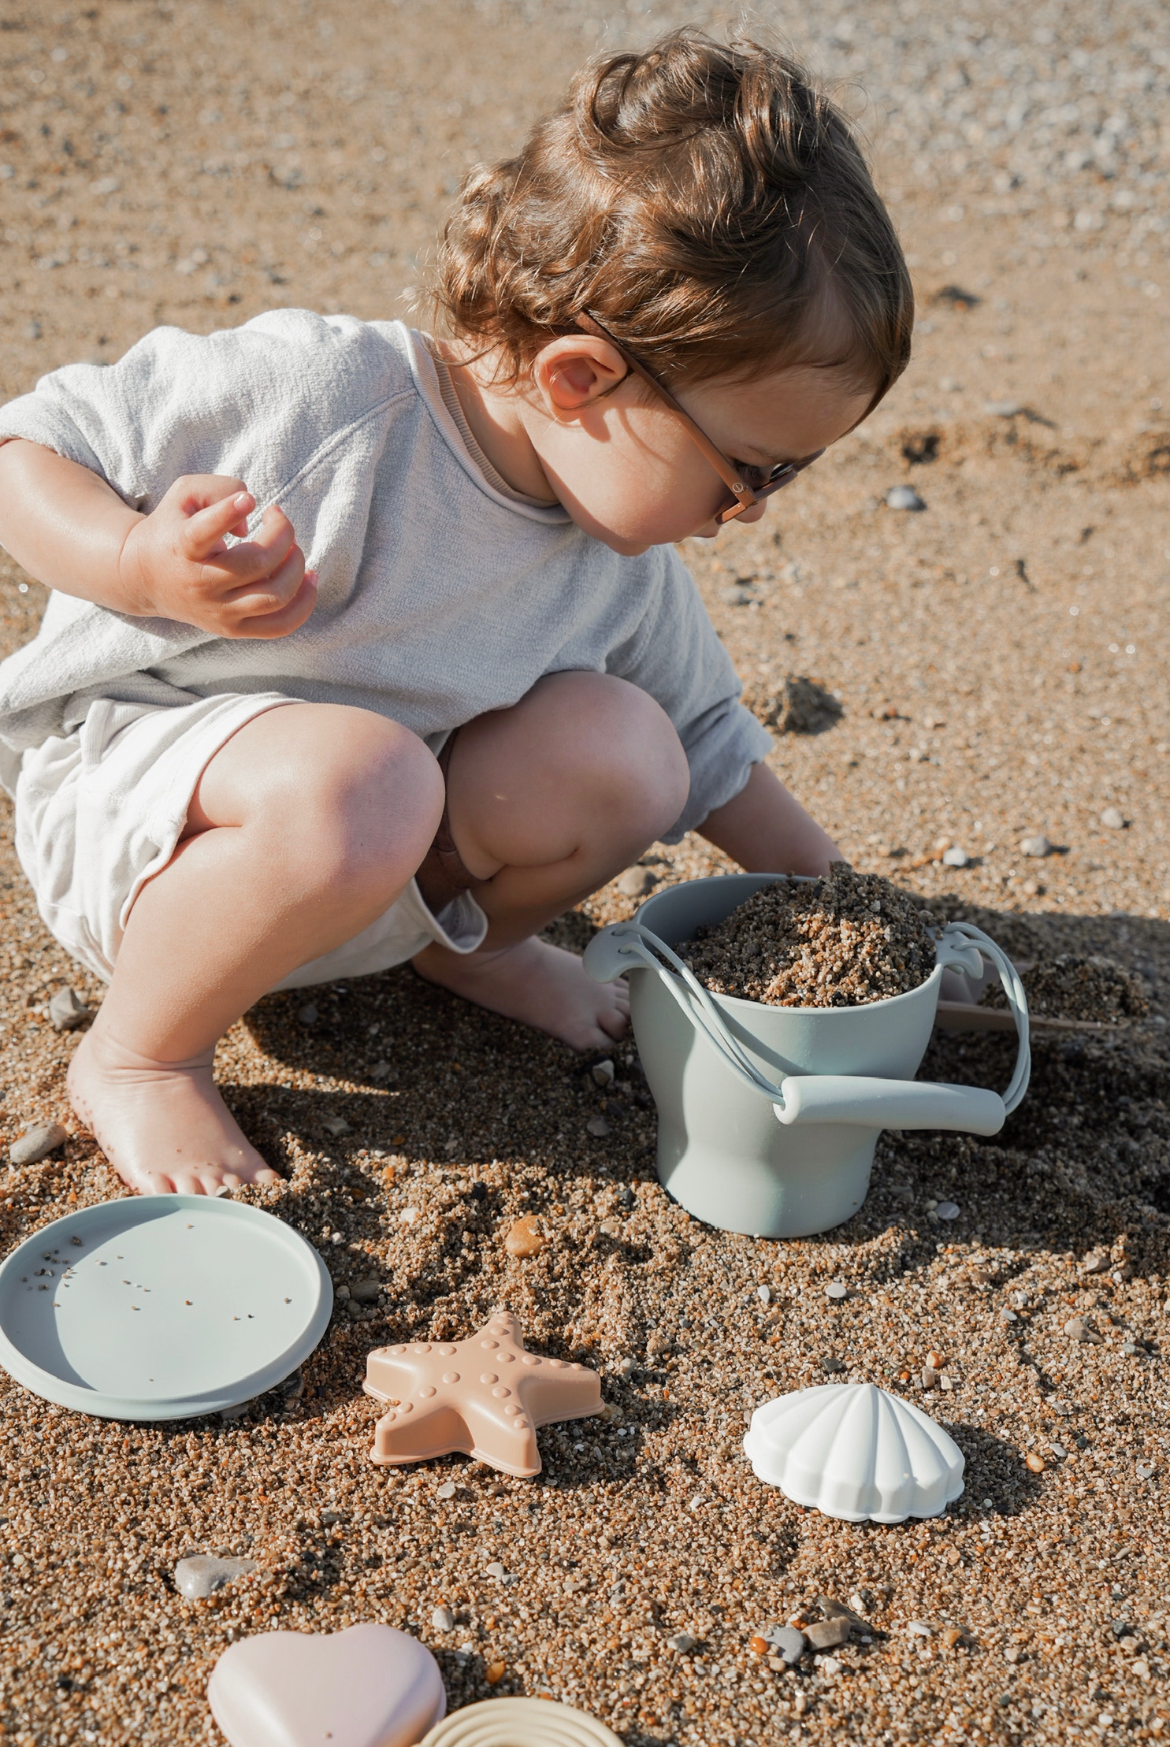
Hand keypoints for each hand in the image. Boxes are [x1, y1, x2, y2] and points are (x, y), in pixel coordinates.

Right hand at [118, 474, 317, 637]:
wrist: (145, 578)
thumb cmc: (174, 527)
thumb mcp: (184, 494)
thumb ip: (217, 489)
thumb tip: (248, 525)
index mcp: (182, 547)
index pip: (202, 534)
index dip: (227, 514)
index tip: (248, 501)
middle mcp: (200, 584)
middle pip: (257, 564)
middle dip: (282, 534)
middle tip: (277, 516)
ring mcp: (219, 611)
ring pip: (274, 596)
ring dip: (296, 567)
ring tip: (292, 548)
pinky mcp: (233, 629)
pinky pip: (281, 626)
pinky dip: (304, 603)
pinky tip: (309, 578)